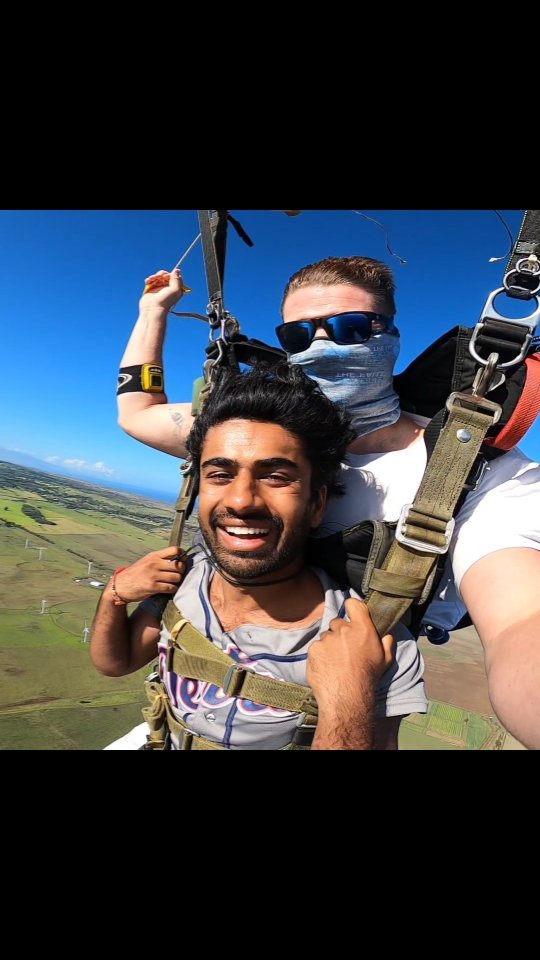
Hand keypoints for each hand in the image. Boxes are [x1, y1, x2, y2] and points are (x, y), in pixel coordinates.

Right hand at [113, 547, 186, 601]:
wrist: (121, 585)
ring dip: (177, 581)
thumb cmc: (135, 573)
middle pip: (179, 565)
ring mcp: (154, 575)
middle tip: (178, 574)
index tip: (182, 560)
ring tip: (173, 582)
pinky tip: (169, 589)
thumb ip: (160, 559)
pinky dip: (173, 589)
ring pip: (176, 577)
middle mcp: (154, 564)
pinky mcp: (153, 586)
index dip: (182, 555)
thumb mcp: (147, 561)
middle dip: (181, 571)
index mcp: (154, 556)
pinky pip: (171, 588)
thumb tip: (178, 559)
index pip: (174, 550)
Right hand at [139, 268, 187, 311]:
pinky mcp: (151, 288)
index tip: (167, 277)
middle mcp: (168, 288)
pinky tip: (148, 281)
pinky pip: (151, 279)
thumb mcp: (175, 290)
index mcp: (175, 289)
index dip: (171, 274)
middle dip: (162, 274)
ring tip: (151, 280)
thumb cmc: (165, 301)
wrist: (152, 309)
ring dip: (154, 276)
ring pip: (158, 276)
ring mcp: (159, 288)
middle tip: (159, 277)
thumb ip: (177, 279)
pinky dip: (149, 279)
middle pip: (166, 275)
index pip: (175, 276)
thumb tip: (177, 270)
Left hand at [307, 598, 395, 715]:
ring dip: (329, 645)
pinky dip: (319, 655)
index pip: (354, 604)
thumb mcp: (385, 660)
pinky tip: (326, 667)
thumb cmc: (368, 678)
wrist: (347, 696)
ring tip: (335, 661)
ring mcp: (327, 639)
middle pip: (338, 623)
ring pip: (326, 636)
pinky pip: (316, 648)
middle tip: (344, 649)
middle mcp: (343, 630)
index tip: (352, 615)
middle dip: (340, 632)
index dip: (352, 608)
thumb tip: (387, 634)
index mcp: (362, 628)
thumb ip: (387, 643)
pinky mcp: (314, 649)